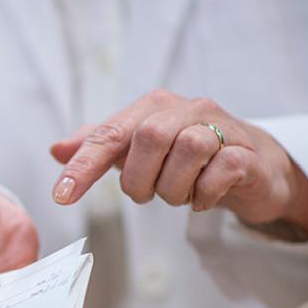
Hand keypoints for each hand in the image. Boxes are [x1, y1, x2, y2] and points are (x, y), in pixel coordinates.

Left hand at [50, 89, 307, 238]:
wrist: (250, 166)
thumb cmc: (186, 158)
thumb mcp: (137, 152)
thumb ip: (99, 148)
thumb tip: (56, 149)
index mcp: (153, 107)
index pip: (110, 133)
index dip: (83, 165)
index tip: (62, 196)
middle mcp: (187, 109)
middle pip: (150, 137)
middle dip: (139, 178)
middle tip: (146, 195)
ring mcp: (222, 127)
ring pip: (189, 149)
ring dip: (174, 187)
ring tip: (179, 195)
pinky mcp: (248, 153)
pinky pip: (223, 168)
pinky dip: (205, 193)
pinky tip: (202, 199)